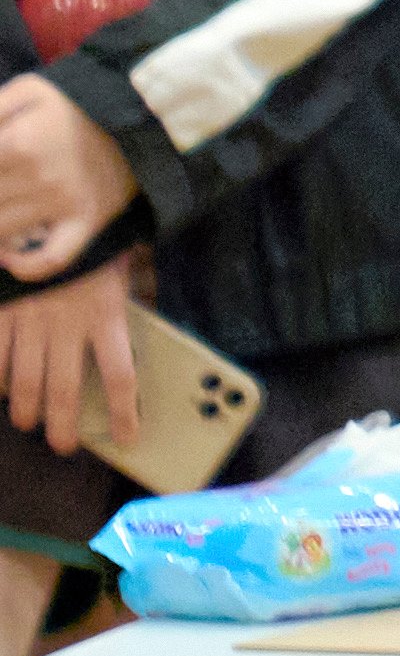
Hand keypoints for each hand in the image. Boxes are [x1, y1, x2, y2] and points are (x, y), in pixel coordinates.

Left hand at [0, 77, 142, 284]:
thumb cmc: (76, 103)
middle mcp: (38, 179)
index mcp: (18, 143)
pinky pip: (52, 258)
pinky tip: (8, 258)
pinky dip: (26, 266)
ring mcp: (62, 205)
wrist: (142, 118)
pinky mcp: (85, 222)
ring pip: (1, 232)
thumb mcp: (27, 91)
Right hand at [0, 254, 136, 456]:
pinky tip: (0, 391)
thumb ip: (121, 309)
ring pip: (25, 379)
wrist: (47, 210)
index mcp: (105, 315)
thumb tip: (131, 349)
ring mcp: (29, 318)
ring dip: (25, 408)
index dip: (123, 414)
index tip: (126, 438)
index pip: (120, 377)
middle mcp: (66, 323)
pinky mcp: (2, 309)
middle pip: (64, 389)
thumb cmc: (90, 243)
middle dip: (62, 425)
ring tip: (27, 423)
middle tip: (62, 446)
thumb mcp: (119, 272)